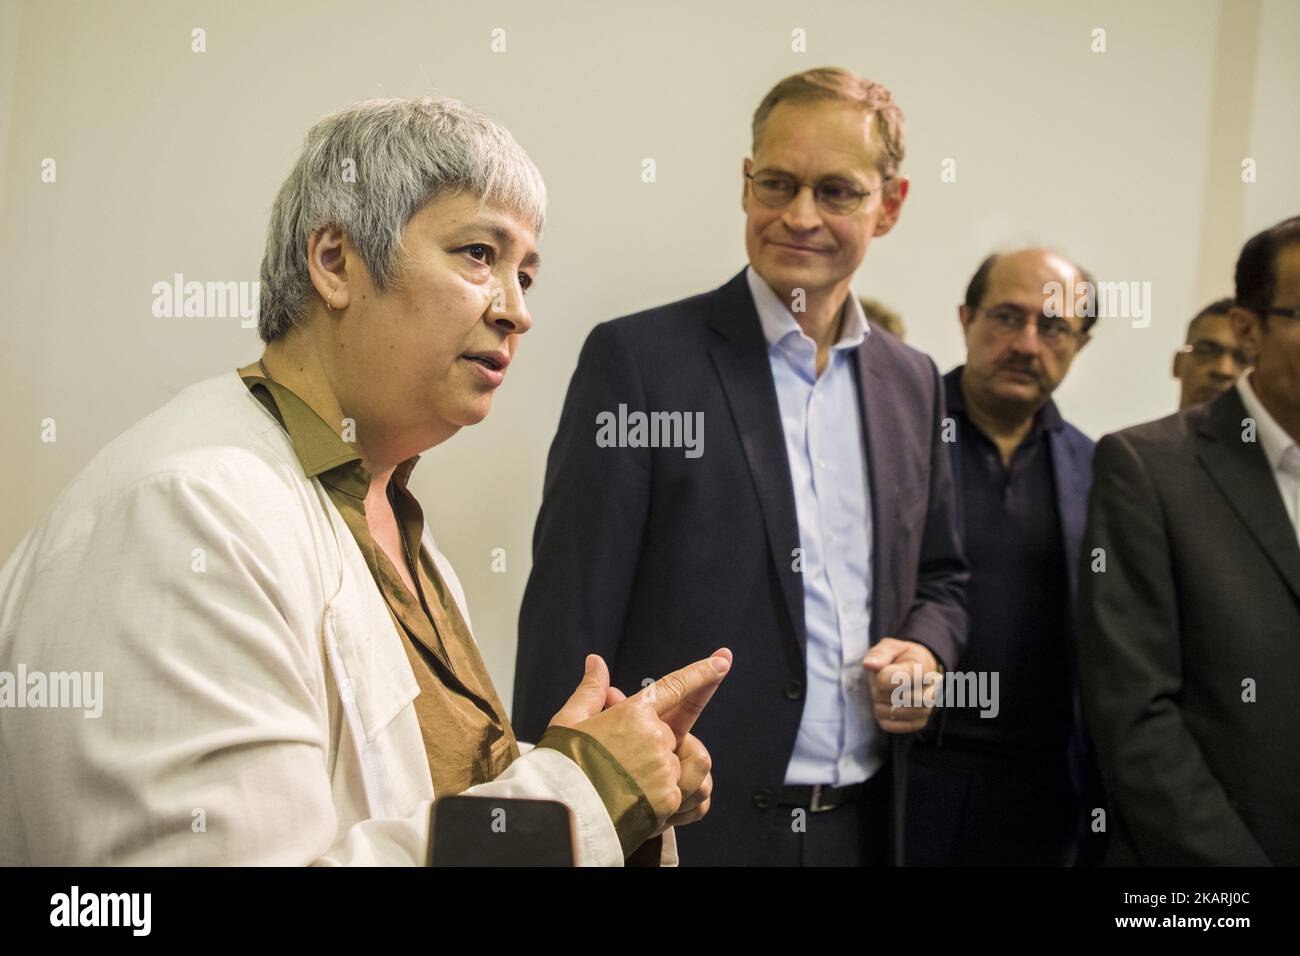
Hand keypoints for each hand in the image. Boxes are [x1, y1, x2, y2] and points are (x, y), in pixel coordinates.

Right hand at [548, 649, 730, 828]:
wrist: (560, 818)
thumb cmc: (561, 767)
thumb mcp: (569, 721)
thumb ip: (591, 690)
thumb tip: (596, 662)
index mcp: (633, 714)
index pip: (675, 687)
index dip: (702, 672)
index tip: (723, 660)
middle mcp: (656, 740)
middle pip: (673, 732)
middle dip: (654, 740)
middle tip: (623, 755)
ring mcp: (666, 772)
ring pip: (691, 761)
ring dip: (677, 765)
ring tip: (646, 777)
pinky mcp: (670, 801)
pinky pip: (695, 794)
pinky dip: (682, 795)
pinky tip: (658, 799)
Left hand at [863, 637, 939, 733]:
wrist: (917, 672)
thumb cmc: (901, 658)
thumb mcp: (890, 647)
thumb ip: (880, 653)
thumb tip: (869, 665)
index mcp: (923, 669)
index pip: (900, 679)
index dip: (882, 677)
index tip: (879, 670)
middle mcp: (930, 691)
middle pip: (896, 699)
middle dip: (880, 690)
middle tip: (881, 682)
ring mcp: (927, 710)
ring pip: (892, 713)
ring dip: (879, 703)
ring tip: (885, 692)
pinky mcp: (918, 724)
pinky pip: (889, 725)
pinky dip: (881, 715)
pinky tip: (887, 704)